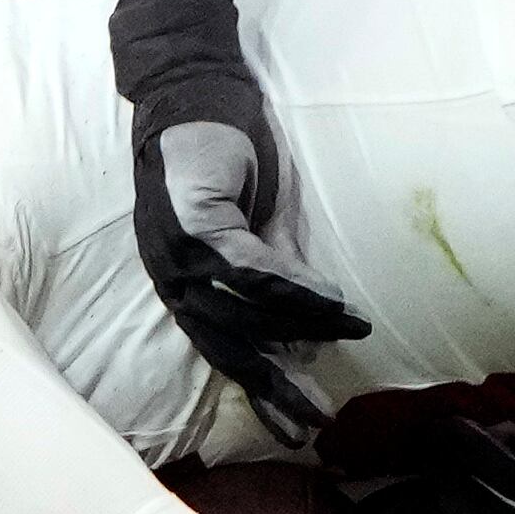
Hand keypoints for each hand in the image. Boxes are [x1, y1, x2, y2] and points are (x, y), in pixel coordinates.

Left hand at [106, 0, 365, 437]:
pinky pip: (252, 270)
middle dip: (274, 387)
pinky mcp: (194, 219)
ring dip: (297, 336)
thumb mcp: (260, 227)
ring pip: (242, 313)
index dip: (261, 390)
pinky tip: (332, 307)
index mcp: (183, 281)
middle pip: (226, 346)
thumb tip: (310, 334)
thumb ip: (278, 278)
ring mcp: (176, 249)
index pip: (222, 350)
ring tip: (344, 350)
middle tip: (314, 423)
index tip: (295, 426)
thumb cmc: (229, 155)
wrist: (198, 87)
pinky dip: (294, 292)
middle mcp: (170, 274)